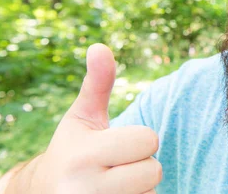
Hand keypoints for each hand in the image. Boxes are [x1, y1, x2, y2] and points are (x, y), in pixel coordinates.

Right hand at [28, 44, 161, 193]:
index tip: (116, 145)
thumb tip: (100, 47)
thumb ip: (97, 84)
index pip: (148, 140)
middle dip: (142, 165)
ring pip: (152, 192)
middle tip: (116, 166)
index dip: (140, 139)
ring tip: (113, 185)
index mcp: (83, 156)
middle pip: (154, 171)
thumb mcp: (82, 118)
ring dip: (140, 187)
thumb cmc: (73, 149)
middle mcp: (84, 190)